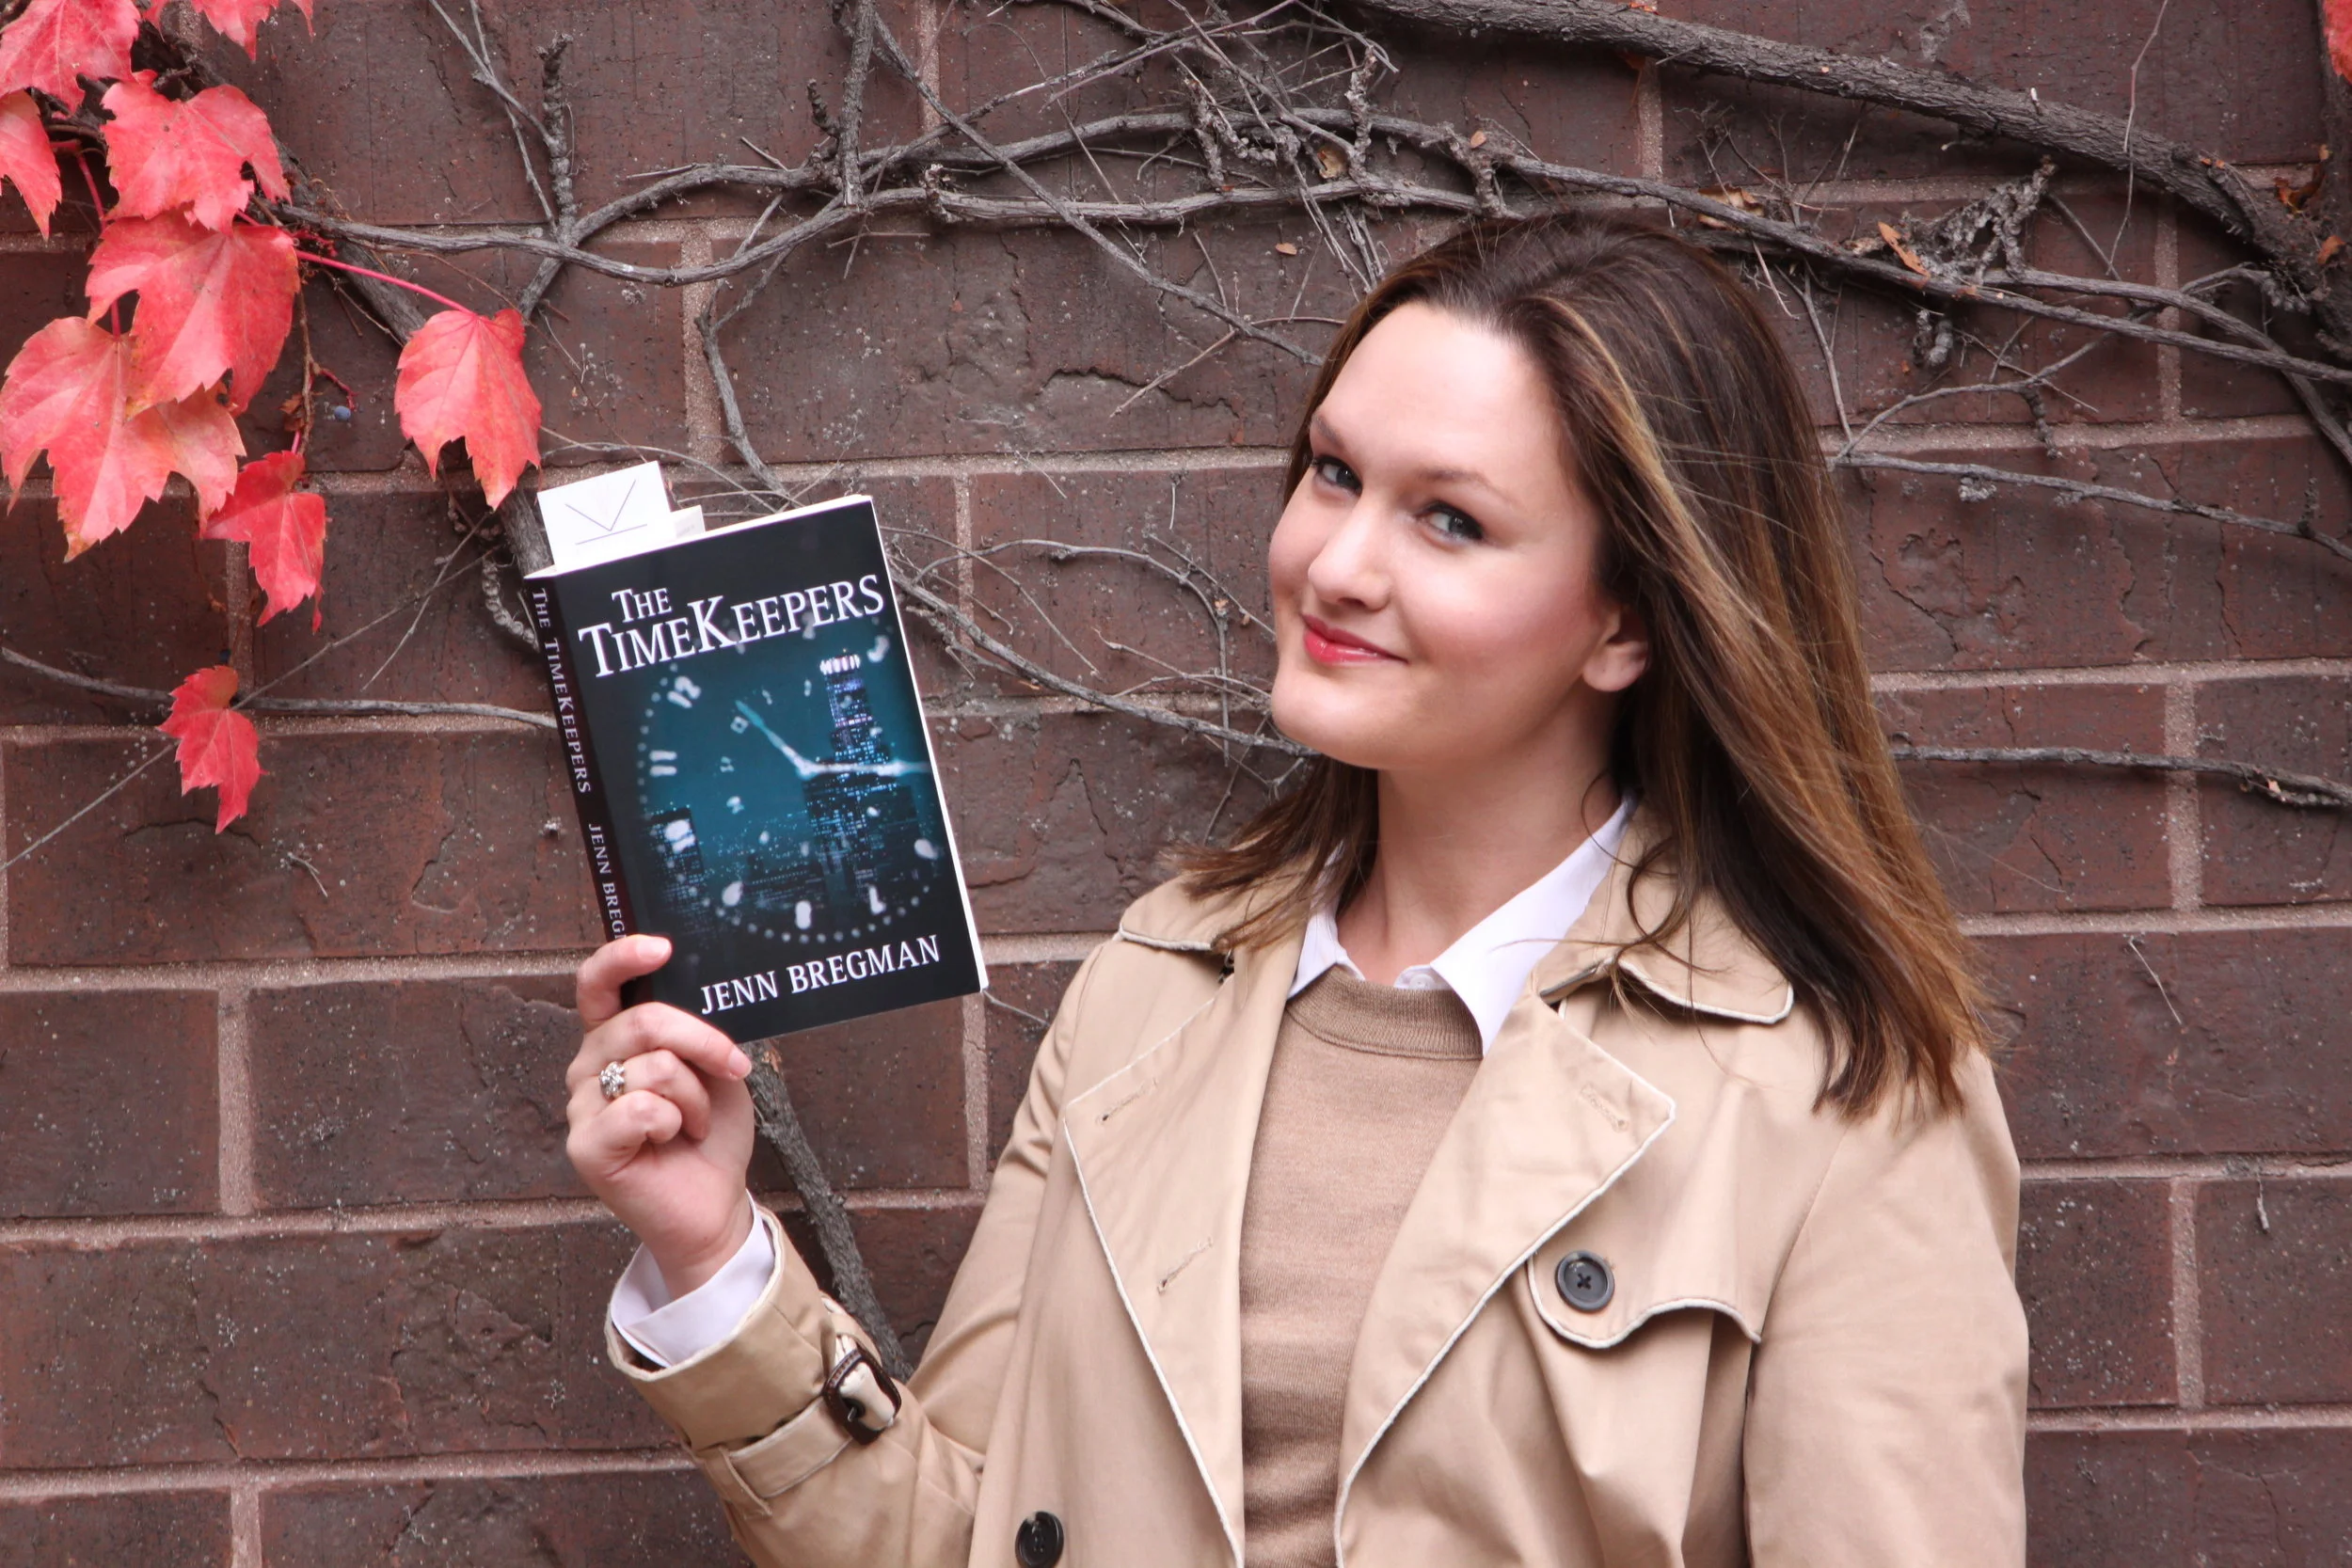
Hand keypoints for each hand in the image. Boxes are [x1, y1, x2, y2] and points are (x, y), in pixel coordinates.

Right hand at [566, 934, 757, 1295]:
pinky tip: (672, 1140)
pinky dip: (676, 1122)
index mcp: (614, 1039)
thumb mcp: (713, 1067)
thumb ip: (693, 1030)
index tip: (662, 947)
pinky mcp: (586, 1145)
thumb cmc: (709, 1133)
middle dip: (704, 1042)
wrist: (714, 1201)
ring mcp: (582, 1106)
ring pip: (656, 1068)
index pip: (598, 983)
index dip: (623, 957)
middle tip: (731, 1068)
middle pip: (644, 1021)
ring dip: (696, 1097)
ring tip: (691, 1123)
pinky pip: (642, 1109)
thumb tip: (693, 990)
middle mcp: (588, 1065)